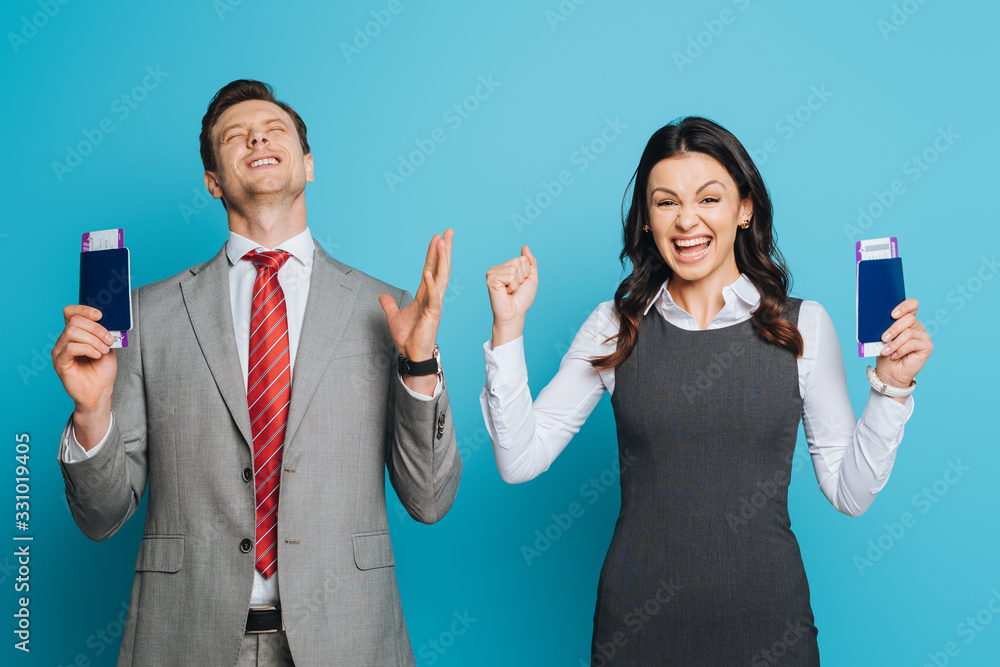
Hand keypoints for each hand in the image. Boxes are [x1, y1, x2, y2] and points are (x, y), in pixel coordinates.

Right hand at [51, 305, 117, 448]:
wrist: (100, 392)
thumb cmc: (102, 370)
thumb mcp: (107, 346)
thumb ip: (104, 333)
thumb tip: (108, 319)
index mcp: (75, 334)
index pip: (70, 312)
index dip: (84, 309)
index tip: (100, 316)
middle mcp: (64, 340)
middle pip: (74, 321)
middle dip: (96, 329)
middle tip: (109, 341)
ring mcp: (59, 351)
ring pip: (72, 332)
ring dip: (93, 340)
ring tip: (103, 350)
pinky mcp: (60, 362)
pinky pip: (70, 348)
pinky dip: (87, 349)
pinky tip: (96, 356)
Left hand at [379, 229, 451, 364]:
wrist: (411, 355)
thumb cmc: (408, 337)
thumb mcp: (394, 316)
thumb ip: (389, 305)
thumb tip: (382, 296)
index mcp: (425, 295)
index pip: (431, 268)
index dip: (433, 253)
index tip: (438, 237)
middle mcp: (433, 296)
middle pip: (441, 268)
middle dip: (445, 249)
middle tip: (448, 232)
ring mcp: (434, 304)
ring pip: (441, 277)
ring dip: (441, 260)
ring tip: (442, 243)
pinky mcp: (433, 314)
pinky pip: (432, 297)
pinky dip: (431, 284)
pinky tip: (428, 272)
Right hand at [486, 246, 537, 345]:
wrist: (514, 314)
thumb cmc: (521, 299)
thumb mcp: (530, 278)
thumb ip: (530, 262)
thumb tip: (525, 247)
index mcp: (504, 267)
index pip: (522, 259)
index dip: (526, 274)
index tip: (519, 285)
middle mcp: (496, 268)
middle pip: (519, 262)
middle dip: (522, 277)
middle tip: (514, 289)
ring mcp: (492, 273)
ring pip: (515, 268)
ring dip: (517, 283)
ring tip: (510, 291)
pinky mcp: (491, 279)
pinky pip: (510, 276)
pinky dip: (512, 286)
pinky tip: (505, 292)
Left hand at [876, 298, 931, 392]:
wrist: (889, 372)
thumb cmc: (884, 353)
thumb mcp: (880, 338)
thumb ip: (884, 328)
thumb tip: (878, 321)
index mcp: (906, 320)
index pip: (912, 305)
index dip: (904, 306)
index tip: (892, 314)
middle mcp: (917, 326)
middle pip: (909, 319)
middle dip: (894, 329)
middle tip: (883, 338)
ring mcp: (923, 336)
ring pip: (909, 333)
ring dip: (894, 343)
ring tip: (885, 351)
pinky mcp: (927, 346)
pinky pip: (913, 343)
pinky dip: (900, 350)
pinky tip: (894, 355)